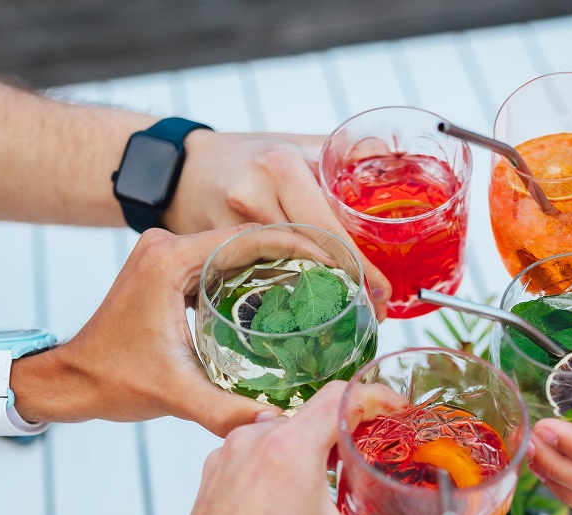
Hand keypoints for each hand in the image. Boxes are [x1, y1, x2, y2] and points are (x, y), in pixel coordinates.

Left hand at [20, 225, 314, 434]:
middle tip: (345, 276)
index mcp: (171, 260)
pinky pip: (224, 264)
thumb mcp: (175, 395)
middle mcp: (169, 246)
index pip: (252, 237)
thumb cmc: (110, 380)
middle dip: (301, 253)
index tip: (341, 262)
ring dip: (281, 264)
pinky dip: (257, 276)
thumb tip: (279, 424)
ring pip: (239, 249)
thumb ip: (227, 410)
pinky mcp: (170, 269)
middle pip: (251, 237)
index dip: (302, 245)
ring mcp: (168, 254)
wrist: (69, 379)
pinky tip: (290, 297)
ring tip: (328, 285)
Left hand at [124, 384, 496, 514]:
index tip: (403, 418)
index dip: (379, 400)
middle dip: (354, 429)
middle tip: (386, 455)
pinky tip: (304, 499)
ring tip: (348, 478)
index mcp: (290, 451)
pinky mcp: (213, 477)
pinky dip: (284, 462)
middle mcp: (255, 442)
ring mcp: (228, 457)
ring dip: (317, 446)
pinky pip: (257, 449)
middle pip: (317, 412)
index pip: (343, 394)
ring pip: (285, 429)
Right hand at [163, 131, 392, 315]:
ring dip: (317, 296)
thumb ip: (342, 156)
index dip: (359, 265)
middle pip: (309, 255)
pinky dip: (284, 294)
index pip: (327, 227)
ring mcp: (227, 228)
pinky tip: (303, 309)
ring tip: (346, 313)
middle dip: (345, 286)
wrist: (179, 166)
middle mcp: (252, 196)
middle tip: (373, 310)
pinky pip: (255, 279)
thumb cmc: (247, 155)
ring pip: (282, 272)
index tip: (383, 291)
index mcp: (279, 167)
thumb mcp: (295, 144)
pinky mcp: (210, 253)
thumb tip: (392, 160)